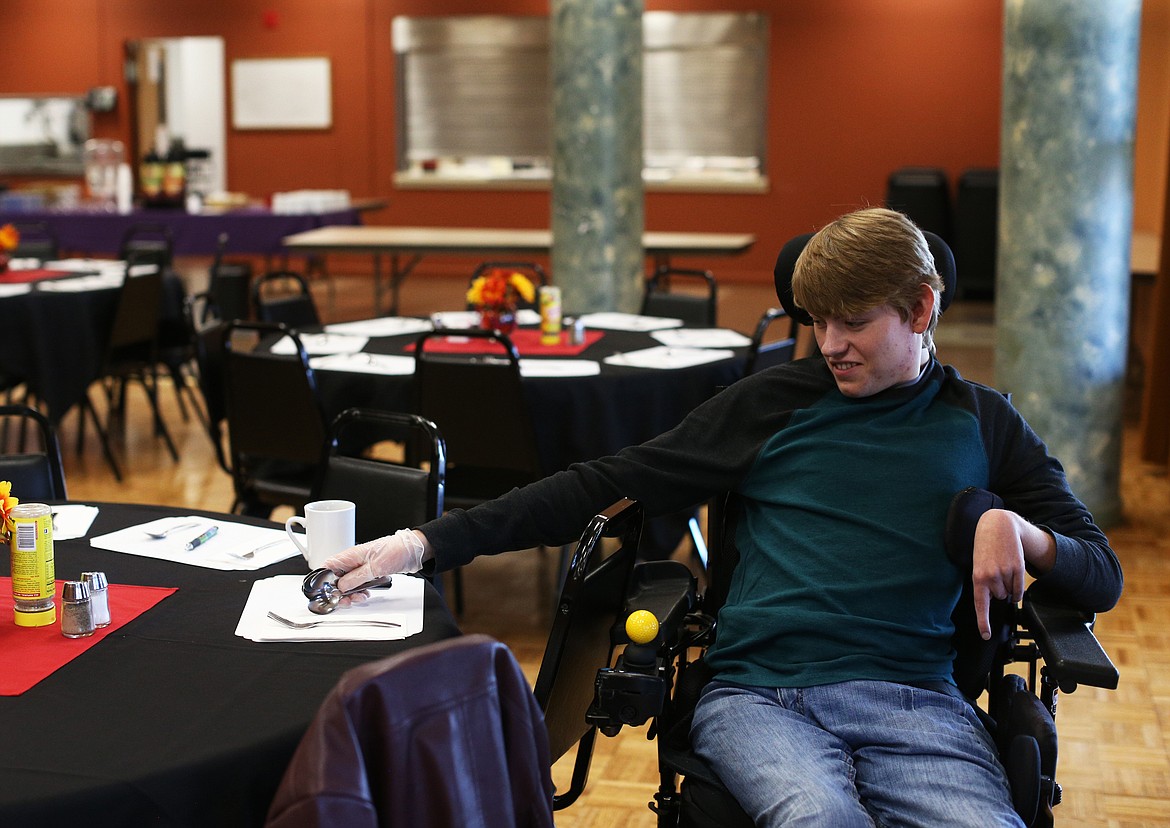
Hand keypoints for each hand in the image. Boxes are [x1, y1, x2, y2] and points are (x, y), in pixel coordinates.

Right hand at [321, 529, 427, 604]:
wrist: (412, 551)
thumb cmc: (396, 550)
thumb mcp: (374, 568)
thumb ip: (356, 578)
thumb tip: (341, 587)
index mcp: (350, 555)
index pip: (328, 566)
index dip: (324, 580)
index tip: (327, 592)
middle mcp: (353, 561)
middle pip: (337, 579)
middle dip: (340, 592)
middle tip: (345, 600)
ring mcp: (361, 567)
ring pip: (348, 584)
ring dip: (351, 593)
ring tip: (359, 597)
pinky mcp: (369, 572)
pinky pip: (358, 584)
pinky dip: (360, 591)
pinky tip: (366, 593)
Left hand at [971, 509, 1027, 640]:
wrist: (998, 526)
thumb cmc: (985, 547)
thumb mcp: (978, 564)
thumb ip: (983, 583)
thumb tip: (994, 599)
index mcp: (977, 577)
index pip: (980, 605)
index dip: (983, 622)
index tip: (986, 636)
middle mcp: (991, 577)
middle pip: (999, 597)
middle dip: (998, 588)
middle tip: (994, 571)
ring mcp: (1006, 573)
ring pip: (1009, 594)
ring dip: (1008, 586)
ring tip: (1002, 567)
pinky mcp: (1018, 569)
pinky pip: (1019, 590)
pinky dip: (1017, 587)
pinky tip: (1012, 573)